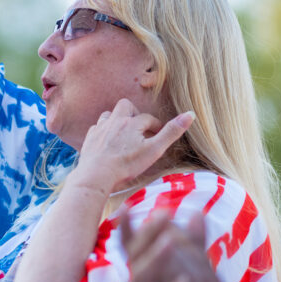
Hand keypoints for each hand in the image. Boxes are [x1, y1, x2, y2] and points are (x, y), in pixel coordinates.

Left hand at [70, 99, 193, 194]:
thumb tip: (191, 114)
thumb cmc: (127, 164)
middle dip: (134, 114)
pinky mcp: (90, 138)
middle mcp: (115, 121)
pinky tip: (107, 141)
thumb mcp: (154, 150)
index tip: (158, 136)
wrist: (97, 175)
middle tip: (139, 128)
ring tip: (123, 133)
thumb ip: (171, 132)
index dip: (156, 126)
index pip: (148, 118)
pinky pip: (97, 127)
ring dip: (117, 120)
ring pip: (109, 115)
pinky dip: (104, 131)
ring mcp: (100, 128)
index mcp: (132, 122)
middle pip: (125, 106)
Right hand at [118, 209, 251, 281]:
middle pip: (135, 263)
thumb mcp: (200, 279)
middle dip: (146, 238)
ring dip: (156, 261)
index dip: (128, 231)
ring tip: (173, 241)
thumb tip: (195, 213)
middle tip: (161, 215)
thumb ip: (193, 248)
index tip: (127, 208)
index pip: (133, 252)